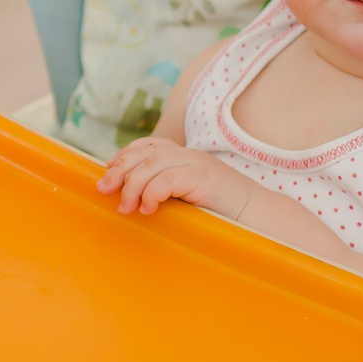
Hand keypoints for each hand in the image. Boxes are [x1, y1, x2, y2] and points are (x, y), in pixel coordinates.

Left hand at [97, 136, 249, 219]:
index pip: (148, 145)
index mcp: (186, 156)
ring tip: (125, 208)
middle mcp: (189, 155)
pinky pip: (168, 179)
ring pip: (152, 166)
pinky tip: (147, 209)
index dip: (125, 154)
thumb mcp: (189, 198)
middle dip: (120, 170)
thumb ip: (167, 193)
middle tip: (103, 190)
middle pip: (144, 152)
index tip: (107, 170)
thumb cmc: (223, 213)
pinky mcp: (203, 178)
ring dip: (132, 186)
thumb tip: (133, 202)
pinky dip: (152, 193)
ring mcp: (197, 164)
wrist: (259, 216)